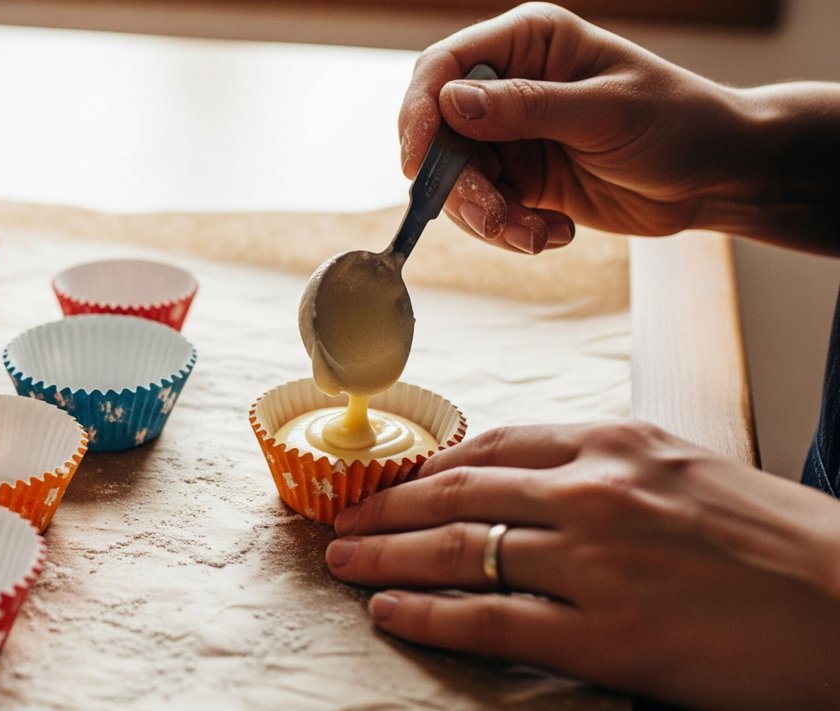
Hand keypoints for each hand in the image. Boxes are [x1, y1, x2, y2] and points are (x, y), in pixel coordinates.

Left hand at [326, 421, 839, 710]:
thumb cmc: (784, 544)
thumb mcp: (688, 473)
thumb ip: (606, 470)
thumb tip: (533, 482)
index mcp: (618, 444)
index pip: (492, 444)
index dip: (426, 464)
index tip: (391, 478)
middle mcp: (595, 492)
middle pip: (455, 491)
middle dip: (385, 505)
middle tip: (342, 516)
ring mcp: (595, 564)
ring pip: (455, 550)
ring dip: (384, 554)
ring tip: (342, 559)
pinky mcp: (605, 636)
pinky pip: (487, 620)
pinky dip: (425, 613)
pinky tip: (388, 610)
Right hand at [400, 3, 759, 253]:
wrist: (717, 175)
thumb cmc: (679, 122)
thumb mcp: (605, 112)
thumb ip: (526, 108)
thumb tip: (449, 103)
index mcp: (528, 42)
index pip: (443, 66)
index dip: (419, 112)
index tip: (418, 165)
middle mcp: (509, 84)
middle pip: (439, 133)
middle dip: (458, 184)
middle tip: (495, 219)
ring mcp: (510, 134)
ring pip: (456, 179)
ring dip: (486, 217)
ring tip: (536, 235)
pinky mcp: (520, 178)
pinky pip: (484, 209)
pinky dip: (508, 230)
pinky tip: (553, 234)